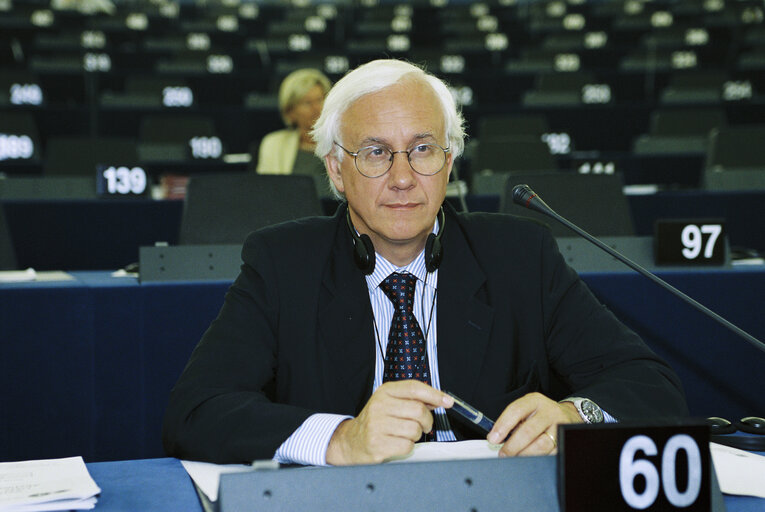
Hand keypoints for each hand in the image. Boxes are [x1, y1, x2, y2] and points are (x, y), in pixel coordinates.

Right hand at [326, 380, 453, 464]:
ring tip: (405, 434)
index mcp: (385, 392)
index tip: (447, 401)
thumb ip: (414, 399)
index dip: (435, 394)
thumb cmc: (377, 421)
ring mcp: (377, 425)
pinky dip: (407, 447)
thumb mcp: (391, 402)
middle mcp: (379, 406)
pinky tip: (397, 443)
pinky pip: (407, 446)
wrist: (352, 441)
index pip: (414, 388)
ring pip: (415, 430)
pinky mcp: (378, 444)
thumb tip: (441, 399)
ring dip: (416, 435)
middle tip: (422, 425)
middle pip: (418, 410)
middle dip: (426, 421)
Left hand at [488, 392, 581, 456]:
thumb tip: (496, 437)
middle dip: (512, 446)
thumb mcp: (528, 409)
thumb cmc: (542, 414)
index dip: (502, 425)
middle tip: (503, 454)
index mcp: (535, 401)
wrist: (569, 415)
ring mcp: (559, 426)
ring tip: (515, 458)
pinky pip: (549, 454)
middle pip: (528, 431)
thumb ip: (513, 420)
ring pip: (540, 445)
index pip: (516, 410)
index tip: (493, 439)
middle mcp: (549, 412)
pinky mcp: (565, 440)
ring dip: (524, 454)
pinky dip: (537, 458)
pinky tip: (530, 458)